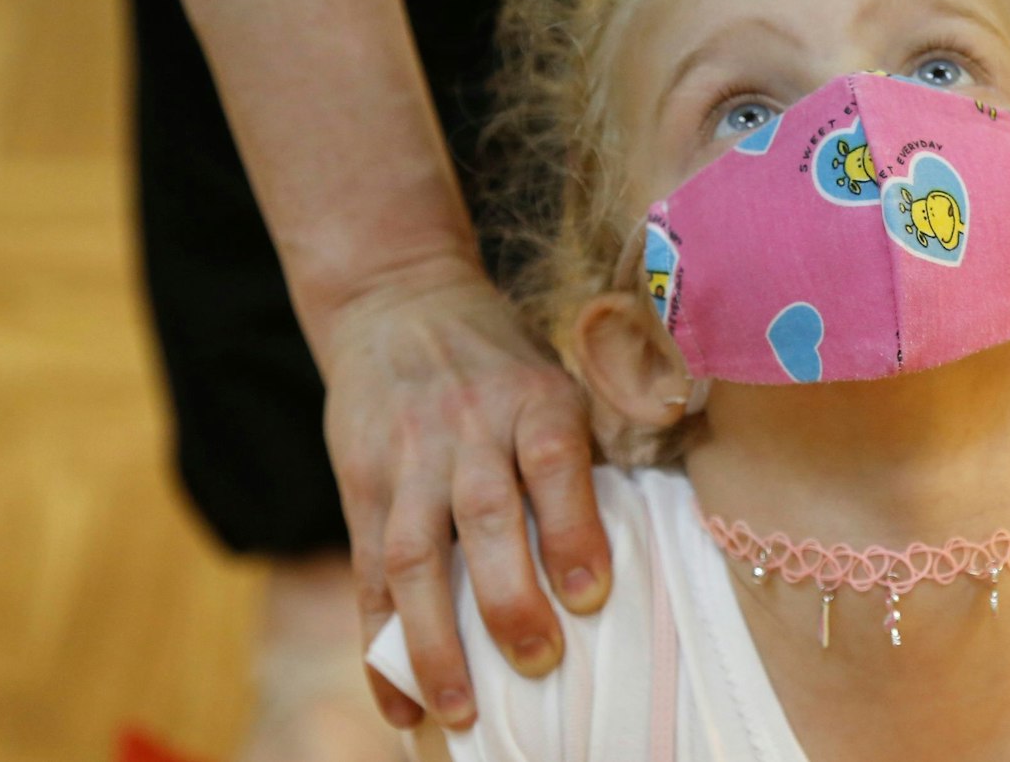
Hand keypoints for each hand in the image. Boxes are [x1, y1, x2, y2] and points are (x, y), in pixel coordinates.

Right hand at [321, 256, 609, 729]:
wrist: (396, 299)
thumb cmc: (500, 361)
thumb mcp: (556, 372)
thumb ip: (589, 445)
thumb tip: (648, 534)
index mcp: (533, 398)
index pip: (554, 461)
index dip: (572, 528)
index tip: (592, 595)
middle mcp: (467, 427)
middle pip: (484, 515)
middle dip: (508, 597)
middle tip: (538, 663)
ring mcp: (408, 459)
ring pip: (414, 555)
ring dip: (435, 639)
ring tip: (460, 710)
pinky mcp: (361, 486)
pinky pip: (368, 574)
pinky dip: (380, 643)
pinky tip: (400, 701)